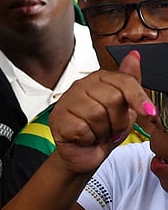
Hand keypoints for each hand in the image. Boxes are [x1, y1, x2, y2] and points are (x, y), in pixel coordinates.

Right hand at [50, 51, 155, 172]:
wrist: (84, 153)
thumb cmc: (102, 129)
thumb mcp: (123, 106)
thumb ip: (129, 82)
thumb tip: (134, 56)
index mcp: (98, 80)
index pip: (123, 81)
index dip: (139, 98)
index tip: (150, 112)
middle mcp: (81, 86)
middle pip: (112, 98)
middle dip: (117, 119)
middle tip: (110, 126)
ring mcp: (67, 101)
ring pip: (97, 114)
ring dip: (102, 130)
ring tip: (96, 131)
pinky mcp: (58, 118)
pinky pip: (82, 127)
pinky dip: (88, 138)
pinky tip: (84, 137)